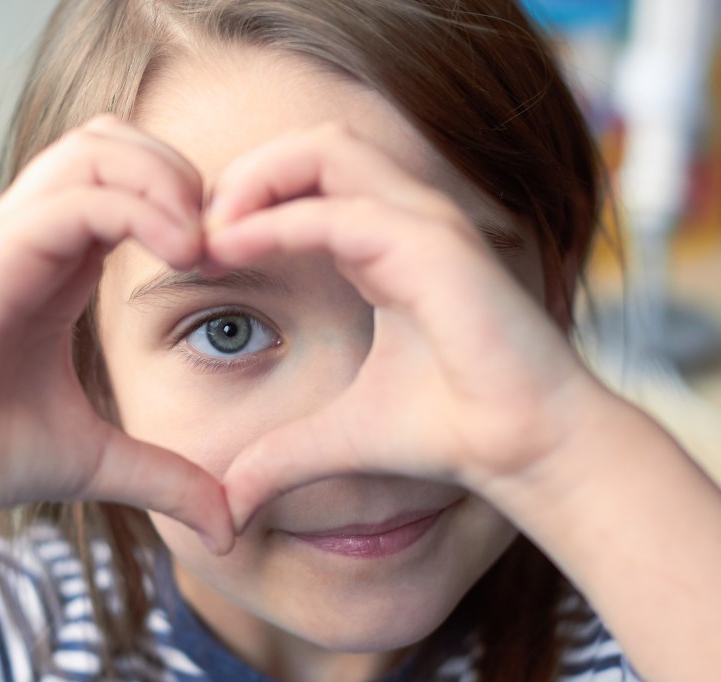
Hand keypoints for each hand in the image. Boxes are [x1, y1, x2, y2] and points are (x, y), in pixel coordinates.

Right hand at [0, 116, 232, 550]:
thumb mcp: (105, 460)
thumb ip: (170, 477)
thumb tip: (230, 523)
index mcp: (60, 260)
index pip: (126, 177)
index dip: (186, 200)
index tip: (226, 260)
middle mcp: (35, 234)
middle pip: (113, 140)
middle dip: (179, 173)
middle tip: (217, 240)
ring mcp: (11, 235)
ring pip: (96, 148)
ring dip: (164, 180)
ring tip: (198, 246)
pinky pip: (77, 198)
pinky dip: (140, 209)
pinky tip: (180, 256)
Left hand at [206, 124, 603, 530]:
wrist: (524, 449)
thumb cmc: (448, 430)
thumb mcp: (338, 437)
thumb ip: (280, 455)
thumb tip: (230, 505)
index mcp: (383, 247)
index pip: (306, 183)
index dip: (245, 204)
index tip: (198, 252)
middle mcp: (403, 221)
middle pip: (311, 146)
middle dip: (244, 173)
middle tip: (197, 228)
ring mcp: (423, 224)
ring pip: (324, 149)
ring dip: (255, 178)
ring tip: (210, 229)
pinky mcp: (433, 246)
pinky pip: (337, 210)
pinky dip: (276, 220)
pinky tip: (232, 247)